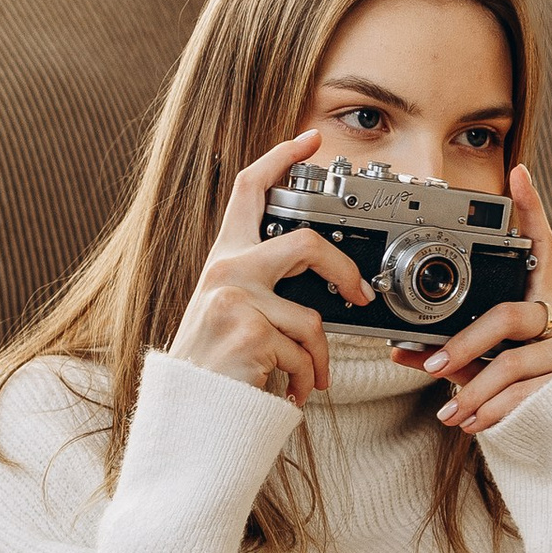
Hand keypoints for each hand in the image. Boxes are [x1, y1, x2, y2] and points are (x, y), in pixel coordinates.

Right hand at [169, 131, 370, 403]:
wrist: (192, 413)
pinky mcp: (251, 333)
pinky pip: (304, 353)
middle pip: (307, 243)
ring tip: (302, 378)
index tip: (309, 139)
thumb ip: (263, 282)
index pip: (248, 189)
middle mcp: (226, 269)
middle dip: (345, 271)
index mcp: (224, 257)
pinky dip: (305, 380)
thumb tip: (322, 275)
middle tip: (359, 293)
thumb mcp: (231, 310)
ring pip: (312, 318)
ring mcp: (236, 299)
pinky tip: (285, 392)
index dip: (281, 157)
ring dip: (316, 358)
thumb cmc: (216, 365)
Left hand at [397, 164, 551, 435]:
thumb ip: (448, 352)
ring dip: (475, 389)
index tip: (517, 173)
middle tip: (432, 365)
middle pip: (508, 315)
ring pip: (514, 361)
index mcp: (540, 298)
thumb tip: (400, 349)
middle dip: (464, 343)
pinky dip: (497, 410)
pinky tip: (475, 423)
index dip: (530, 208)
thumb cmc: (522, 387)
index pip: (539, 245)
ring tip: (451, 411)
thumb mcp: (480, 364)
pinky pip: (529, 392)